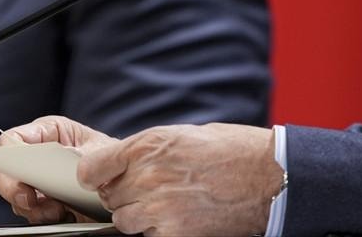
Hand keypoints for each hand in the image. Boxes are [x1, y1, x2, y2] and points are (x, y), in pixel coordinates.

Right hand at [0, 115, 117, 223]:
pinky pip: (33, 212)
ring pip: (18, 197)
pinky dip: (44, 216)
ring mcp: (37, 180)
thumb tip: (63, 158)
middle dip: (16, 191)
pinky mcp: (44, 201)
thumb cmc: (111, 154)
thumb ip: (80, 154)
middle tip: (30, 202)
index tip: (19, 179)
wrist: (124, 176)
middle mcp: (35, 155)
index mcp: (47, 132)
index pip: (11, 140)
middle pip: (7, 173)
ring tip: (57, 210)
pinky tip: (63, 214)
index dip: (7, 159)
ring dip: (34, 208)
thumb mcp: (101, 149)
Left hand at [78, 123, 281, 236]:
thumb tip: (123, 165)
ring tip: (165, 204)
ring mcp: (159, 208)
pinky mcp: (173, 233)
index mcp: (149, 144)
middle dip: (124, 193)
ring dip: (137, 214)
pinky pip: (147, 236)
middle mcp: (148, 175)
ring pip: (124, 220)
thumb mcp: (185, 136)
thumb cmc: (232, 149)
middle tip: (150, 189)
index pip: (93, 168)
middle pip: (109, 195)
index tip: (100, 178)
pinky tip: (179, 216)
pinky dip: (158, 229)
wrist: (268, 176)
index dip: (96, 174)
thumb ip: (150, 151)